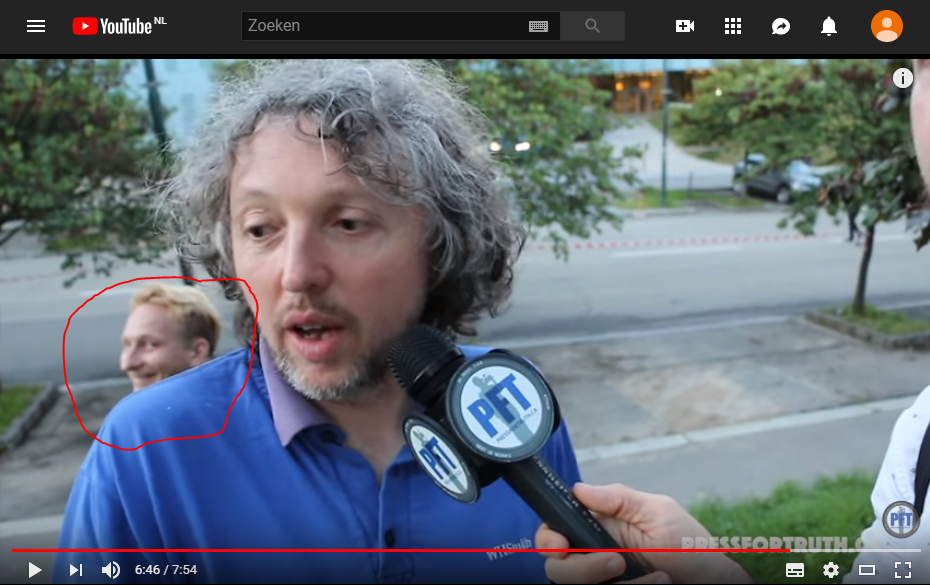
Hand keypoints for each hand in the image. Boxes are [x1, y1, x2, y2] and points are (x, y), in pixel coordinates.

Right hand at [535, 483, 753, 583]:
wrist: (714, 583)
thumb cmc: (690, 545)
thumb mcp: (658, 512)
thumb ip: (618, 499)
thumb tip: (578, 489)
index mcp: (598, 528)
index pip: (555, 531)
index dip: (548, 539)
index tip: (560, 546)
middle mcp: (595, 557)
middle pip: (558, 568)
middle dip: (582, 567)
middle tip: (616, 562)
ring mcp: (604, 581)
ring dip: (613, 584)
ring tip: (655, 578)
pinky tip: (657, 584)